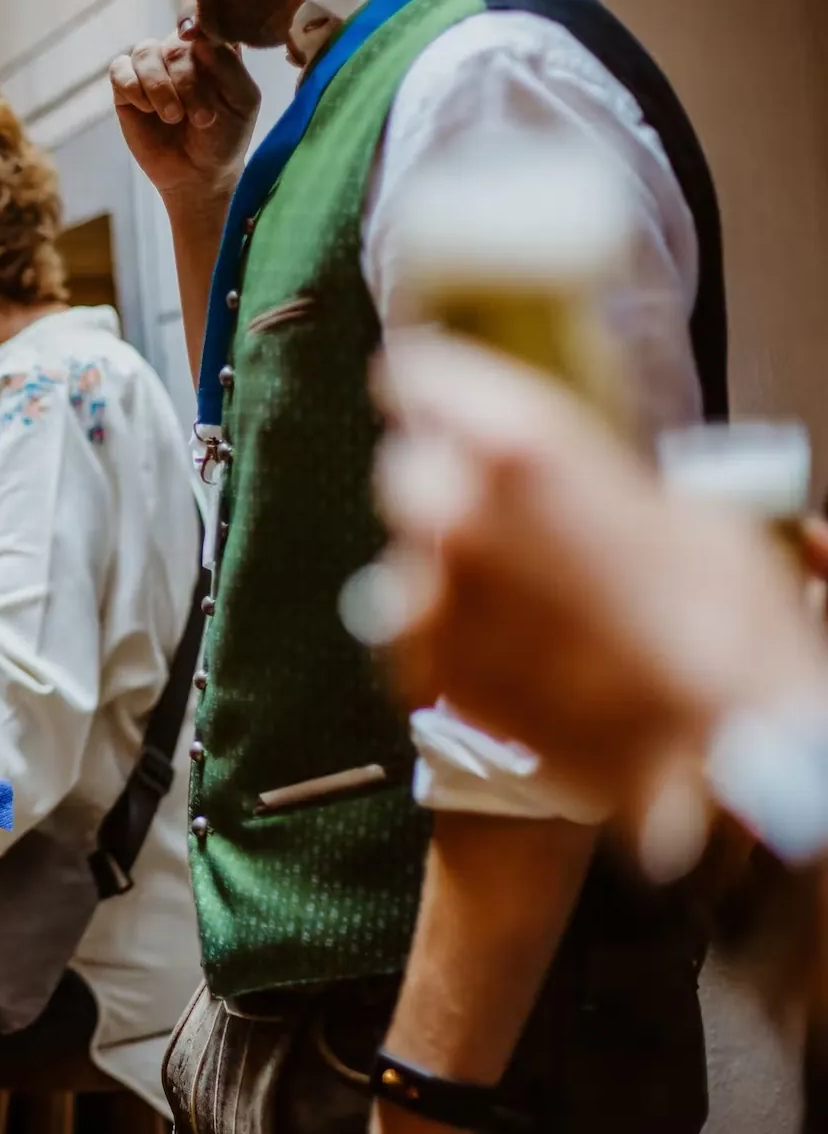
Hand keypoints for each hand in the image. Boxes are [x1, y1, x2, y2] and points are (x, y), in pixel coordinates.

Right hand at [109, 19, 259, 204]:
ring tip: (174, 117)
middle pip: (174, 45)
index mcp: (210, 48)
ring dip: (160, 86)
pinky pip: (119, 70)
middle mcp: (179, 53)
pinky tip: (148, 108)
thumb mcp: (241, 101)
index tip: (195, 39)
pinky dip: (133, 86)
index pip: (198, 17)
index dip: (193, 20)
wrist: (200, 175)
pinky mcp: (126, 91)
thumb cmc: (226, 137)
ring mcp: (151, 70)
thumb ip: (228, 65)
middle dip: (186, 82)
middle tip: (202, 119)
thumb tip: (197, 37)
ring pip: (145, 52)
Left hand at [367, 331, 827, 816]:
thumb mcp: (695, 516)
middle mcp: (459, 519)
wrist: (722, 756)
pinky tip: (501, 640)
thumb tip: (573, 484)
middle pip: (406, 472)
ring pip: (404, 555)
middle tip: (486, 495)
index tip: (419, 377)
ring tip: (512, 586)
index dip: (424, 380)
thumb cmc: (729, 629)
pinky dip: (443, 630)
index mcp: (524, 455)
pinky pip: (412, 631)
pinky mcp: (431, 673)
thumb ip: (604, 487)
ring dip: (442, 560)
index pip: (427, 382)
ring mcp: (436, 603)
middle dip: (438, 475)